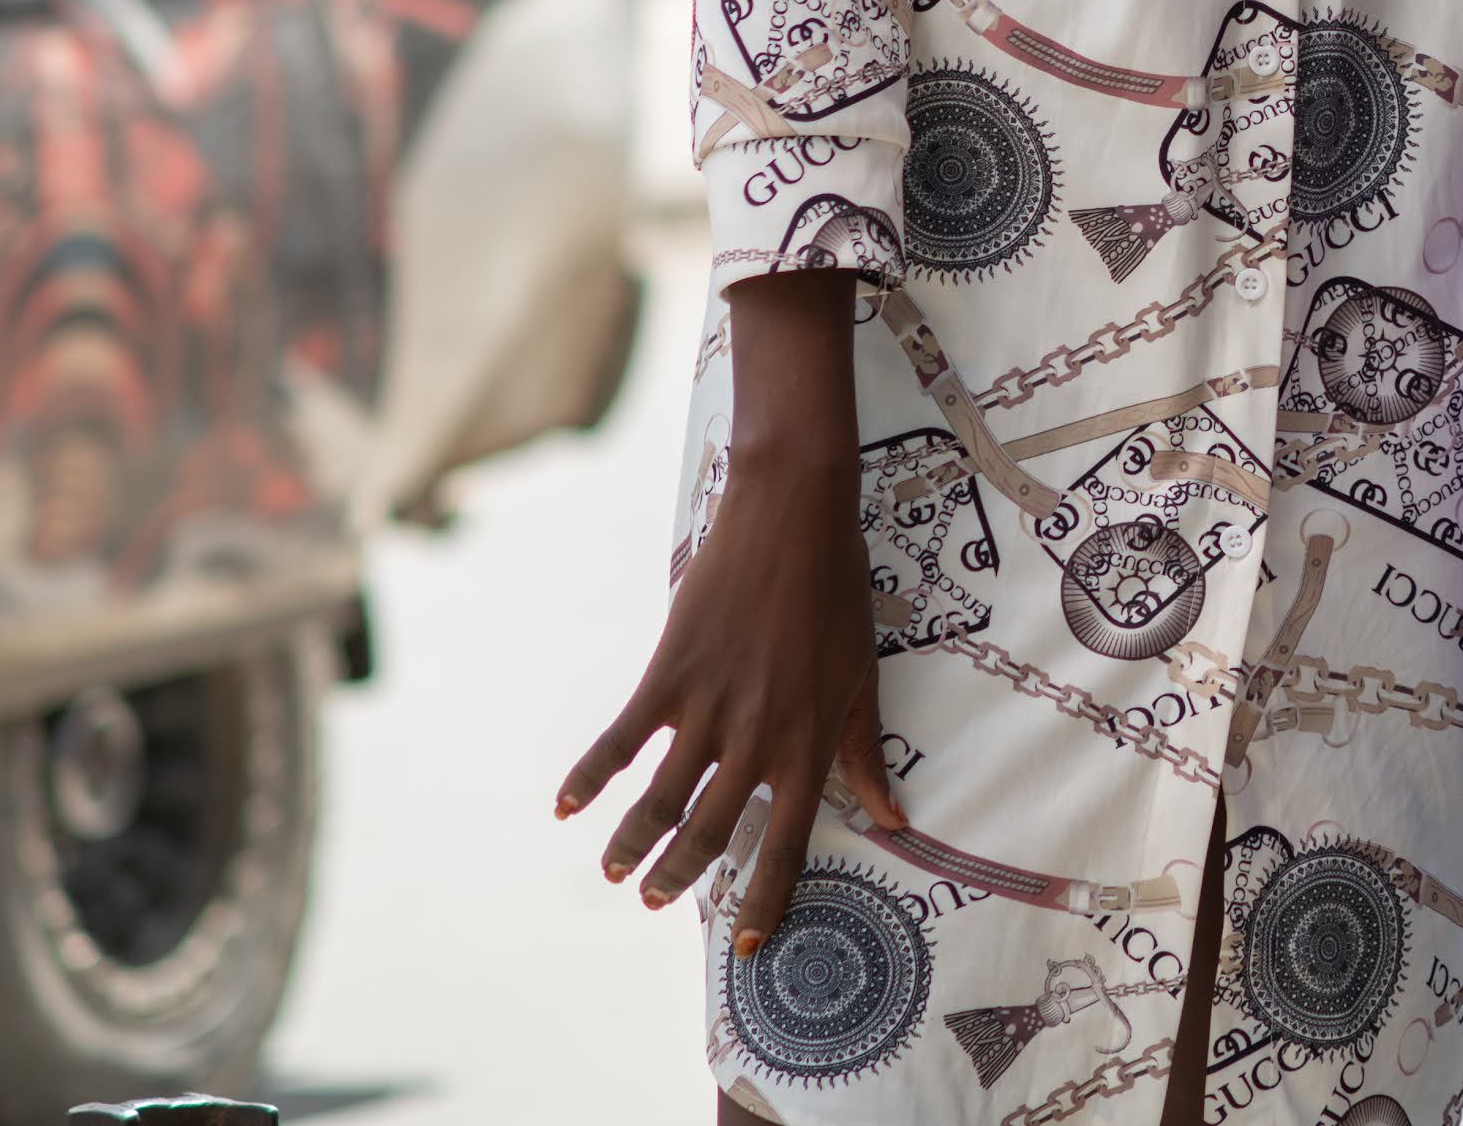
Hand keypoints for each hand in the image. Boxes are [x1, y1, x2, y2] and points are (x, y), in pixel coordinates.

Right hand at [558, 280, 897, 951]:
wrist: (795, 514)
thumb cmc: (836, 594)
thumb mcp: (860, 678)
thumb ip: (864, 755)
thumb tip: (894, 820)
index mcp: (809, 744)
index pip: (789, 844)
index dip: (765, 901)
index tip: (745, 948)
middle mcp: (758, 738)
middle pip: (712, 832)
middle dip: (681, 876)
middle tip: (654, 902)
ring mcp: (710, 708)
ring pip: (662, 800)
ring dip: (633, 843)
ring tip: (615, 874)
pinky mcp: (670, 673)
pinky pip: (622, 740)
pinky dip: (591, 776)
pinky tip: (567, 806)